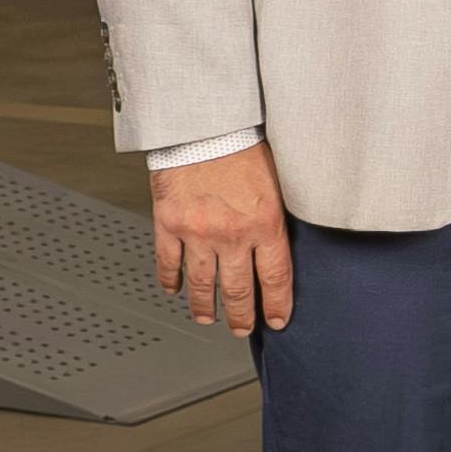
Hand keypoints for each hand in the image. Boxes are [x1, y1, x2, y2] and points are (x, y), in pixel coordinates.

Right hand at [149, 144, 293, 333]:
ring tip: (207, 317)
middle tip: (242, 328)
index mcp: (265, 223)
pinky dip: (170, 280)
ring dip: (205, 306)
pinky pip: (168, 263)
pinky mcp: (169, 223)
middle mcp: (231, 234)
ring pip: (202, 284)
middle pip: (238, 290)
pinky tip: (174, 289)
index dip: (277, 305)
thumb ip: (276, 215)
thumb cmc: (242, 143)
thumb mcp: (278, 181)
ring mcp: (197, 233)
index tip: (277, 320)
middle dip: (241, 316)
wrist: (202, 123)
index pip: (276, 278)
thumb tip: (282, 242)